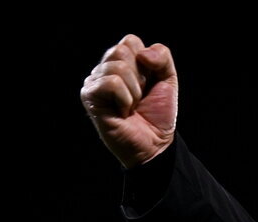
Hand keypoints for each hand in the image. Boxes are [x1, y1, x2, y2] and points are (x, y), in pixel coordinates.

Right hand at [80, 34, 177, 168]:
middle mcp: (104, 69)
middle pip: (121, 50)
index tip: (149, 83)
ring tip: (132, 106)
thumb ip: (162, 57)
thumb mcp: (168, 81)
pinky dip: (125, 98)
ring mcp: (94, 81)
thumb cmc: (158, 114)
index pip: (130, 41)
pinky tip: (123, 112)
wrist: (155, 143)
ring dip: (134, 91)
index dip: (146, 62)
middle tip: (139, 97)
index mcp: (121, 62)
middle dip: (140, 76)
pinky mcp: (89, 95)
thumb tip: (142, 53)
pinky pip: (111, 83)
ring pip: (117, 66)